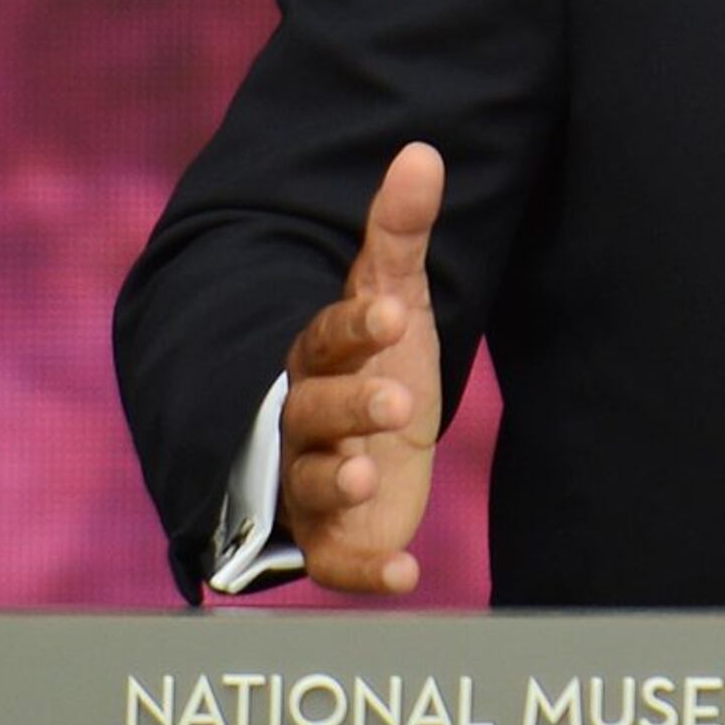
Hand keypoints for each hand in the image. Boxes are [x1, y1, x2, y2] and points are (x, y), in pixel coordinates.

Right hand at [278, 142, 445, 595]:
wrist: (363, 448)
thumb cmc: (376, 363)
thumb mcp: (393, 297)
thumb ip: (401, 233)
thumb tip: (423, 149)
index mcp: (315, 358)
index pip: (323, 338)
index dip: (354, 329)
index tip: (389, 314)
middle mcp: (302, 421)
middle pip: (311, 412)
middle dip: (349, 408)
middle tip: (399, 404)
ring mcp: (310, 482)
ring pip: (308, 483)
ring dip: (332, 482)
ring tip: (362, 475)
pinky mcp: (333, 538)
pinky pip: (336, 562)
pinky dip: (367, 572)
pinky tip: (410, 575)